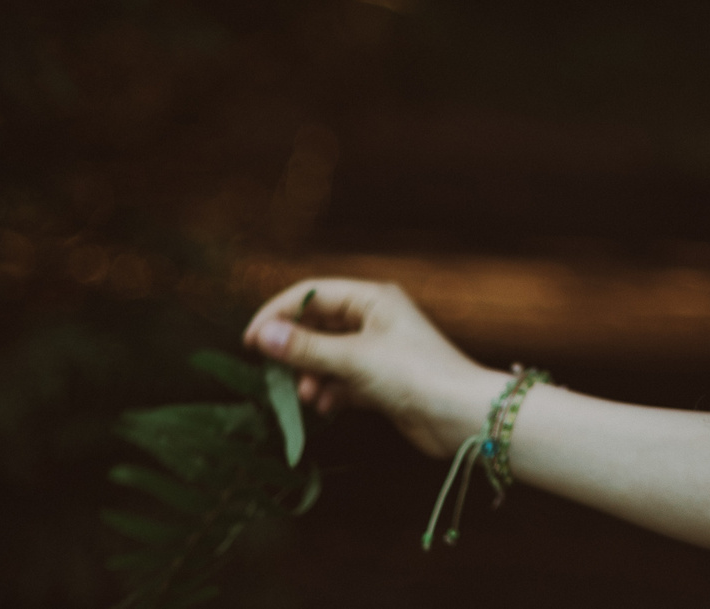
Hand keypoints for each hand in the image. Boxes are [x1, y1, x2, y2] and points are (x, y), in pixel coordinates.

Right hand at [242, 277, 503, 458]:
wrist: (459, 415)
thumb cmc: (414, 375)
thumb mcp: (354, 359)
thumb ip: (305, 348)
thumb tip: (262, 335)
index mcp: (371, 299)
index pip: (311, 294)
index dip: (277, 313)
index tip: (249, 341)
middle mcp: (374, 319)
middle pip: (317, 326)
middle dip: (295, 350)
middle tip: (275, 374)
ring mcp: (377, 351)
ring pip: (327, 356)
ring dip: (312, 375)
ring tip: (310, 396)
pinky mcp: (380, 381)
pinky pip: (341, 380)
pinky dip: (330, 391)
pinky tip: (327, 406)